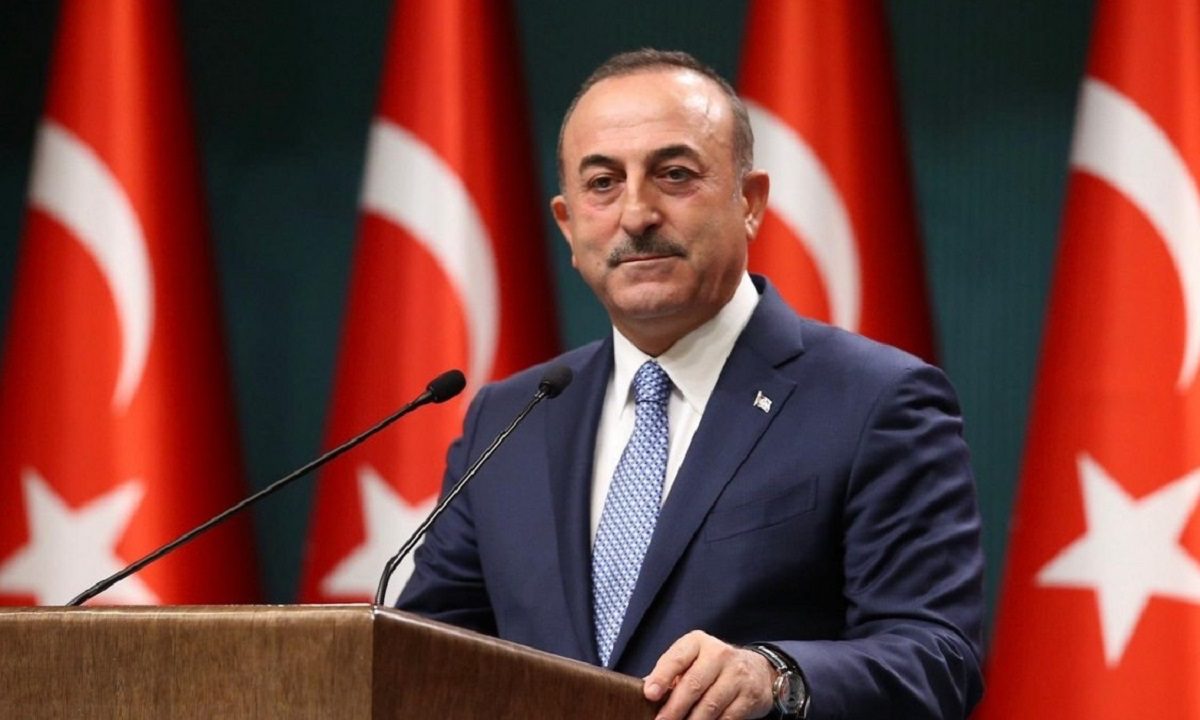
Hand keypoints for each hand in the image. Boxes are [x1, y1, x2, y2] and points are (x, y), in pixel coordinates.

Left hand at [642, 630, 774, 719]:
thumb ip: (670, 673)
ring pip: (710, 705)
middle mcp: (719, 654)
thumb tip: (644, 689)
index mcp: (698, 642)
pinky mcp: (750, 695)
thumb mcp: (693, 660)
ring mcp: (737, 674)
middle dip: (674, 708)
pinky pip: (727, 718)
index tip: (649, 694)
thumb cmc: (714, 667)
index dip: (662, 677)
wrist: (759, 670)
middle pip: (693, 684)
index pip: (677, 658)